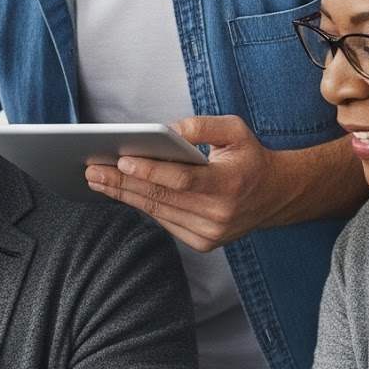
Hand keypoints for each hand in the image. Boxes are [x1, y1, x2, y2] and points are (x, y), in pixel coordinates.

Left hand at [85, 114, 278, 250]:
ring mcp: (211, 233)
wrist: (276, 195)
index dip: (151, 171)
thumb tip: (166, 131)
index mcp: (230, 184)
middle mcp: (220, 214)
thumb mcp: (235, 130)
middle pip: (162, 198)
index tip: (121, 160)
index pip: (183, 180)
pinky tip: (120, 192)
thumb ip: (202, 126)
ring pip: (159, 211)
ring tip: (97, 179)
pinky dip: (142, 205)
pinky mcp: (203, 242)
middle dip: (123, 183)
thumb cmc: (250, 157)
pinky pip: (165, 221)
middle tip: (92, 169)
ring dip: (124, 195)